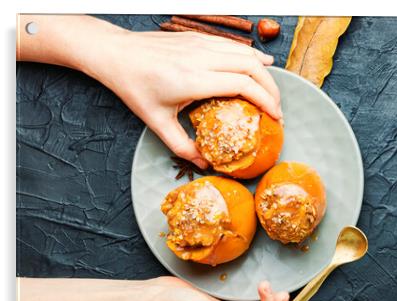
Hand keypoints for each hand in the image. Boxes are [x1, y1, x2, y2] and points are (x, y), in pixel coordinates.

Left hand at [96, 30, 282, 168]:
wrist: (115, 54)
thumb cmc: (134, 87)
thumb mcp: (156, 123)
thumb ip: (183, 146)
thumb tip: (205, 163)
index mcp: (192, 80)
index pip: (242, 85)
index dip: (265, 101)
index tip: (275, 117)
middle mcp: (200, 58)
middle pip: (251, 67)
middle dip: (271, 88)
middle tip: (277, 108)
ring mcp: (200, 44)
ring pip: (245, 52)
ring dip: (264, 72)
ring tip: (273, 91)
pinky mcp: (198, 37)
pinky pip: (233, 45)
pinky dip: (252, 55)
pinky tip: (262, 63)